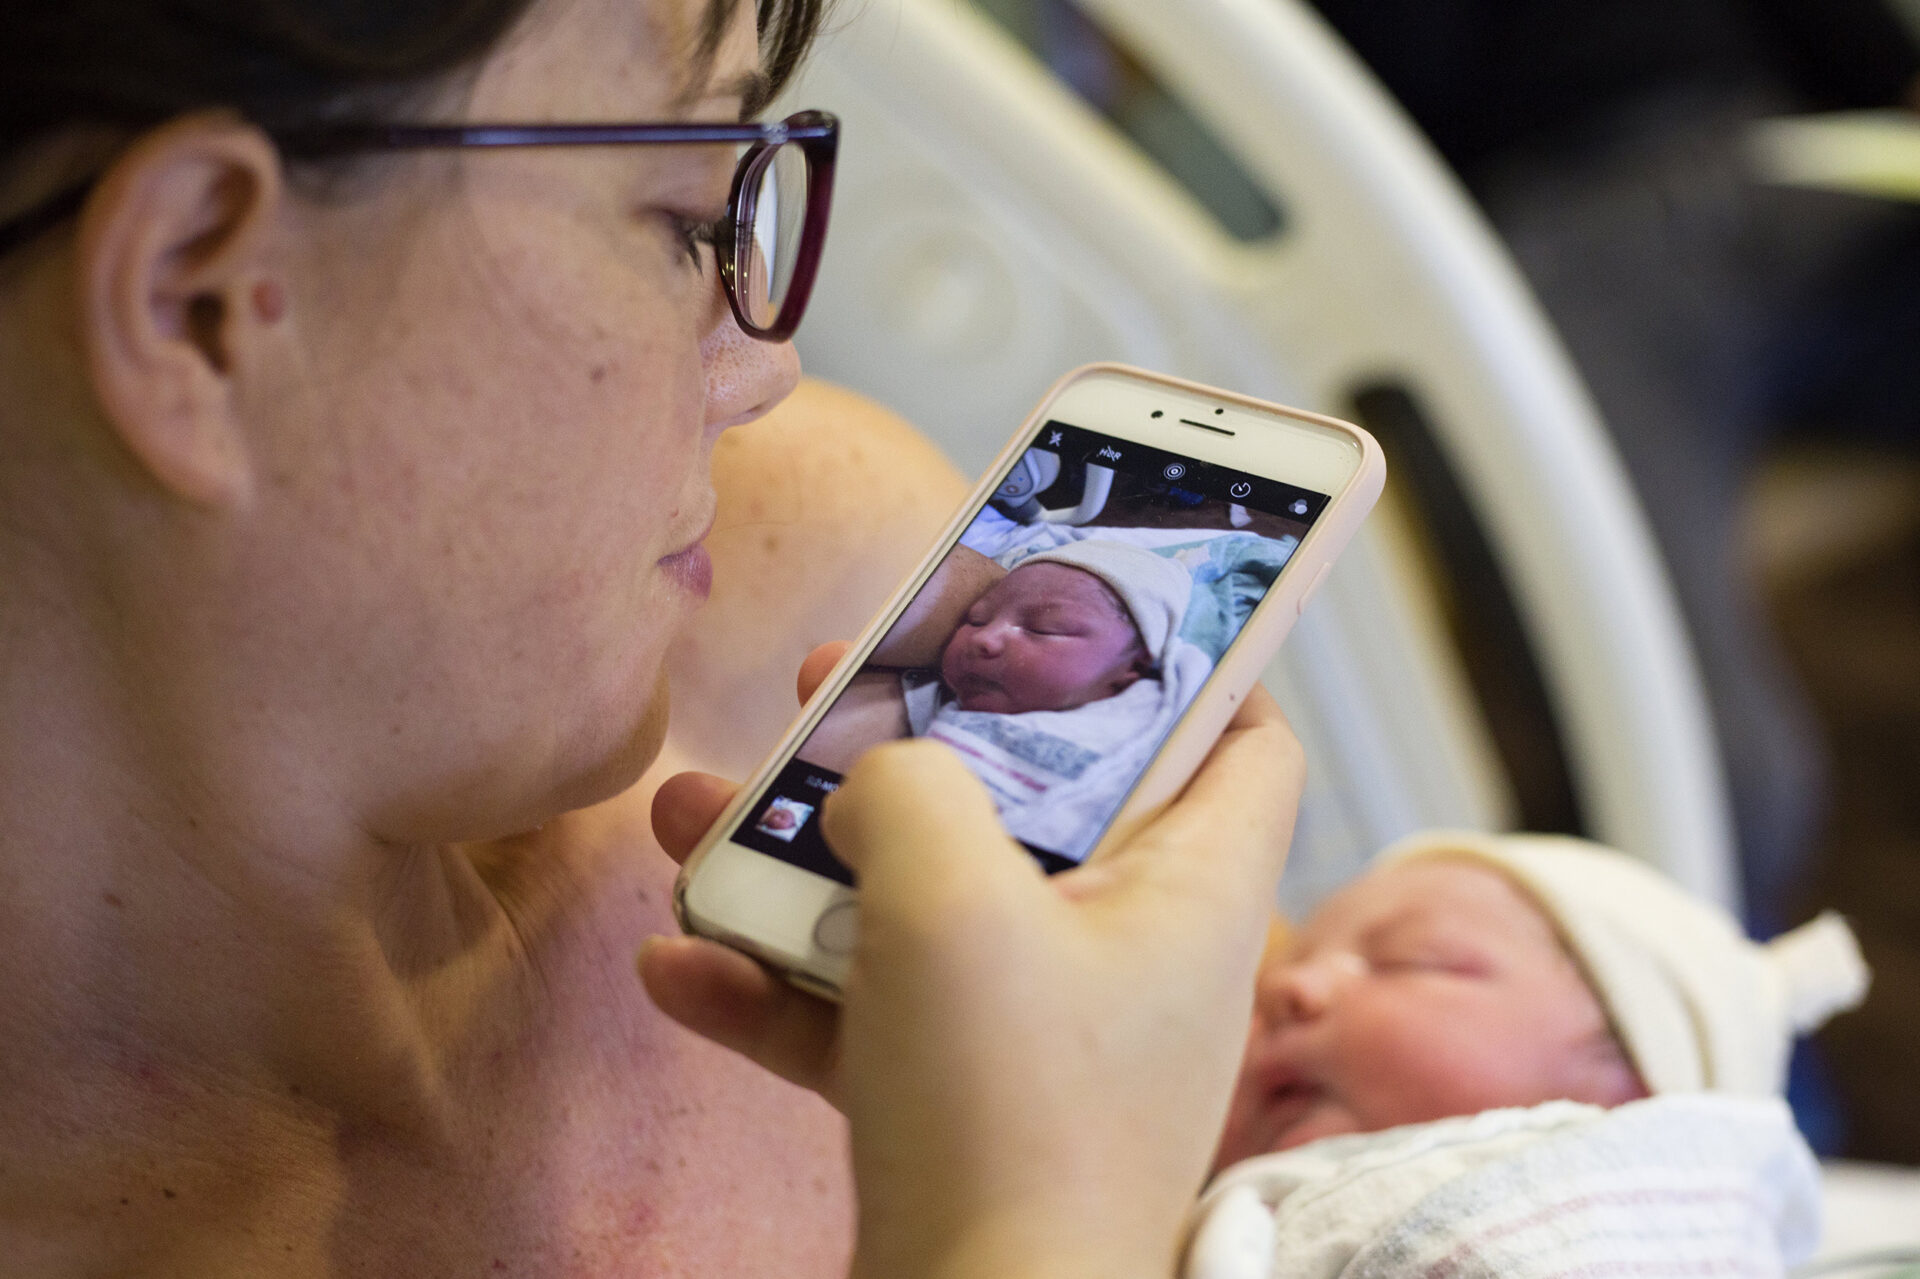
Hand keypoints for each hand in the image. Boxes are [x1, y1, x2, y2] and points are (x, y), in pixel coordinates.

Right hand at [642, 646, 1303, 1278]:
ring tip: (697, 812)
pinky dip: (782, 987)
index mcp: (1189, 888)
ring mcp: (1042, 1036)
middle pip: (1046, 800)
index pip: (1244, 738)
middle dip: (927, 740)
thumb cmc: (1007, 1110)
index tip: (1097, 606)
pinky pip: (870, 1015)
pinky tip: (677, 967)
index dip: (1192, 656)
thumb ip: (909, 785)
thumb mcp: (950, 895)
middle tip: (838, 682)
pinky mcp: (961, 1104)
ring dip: (811, 859)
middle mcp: (1128, 955)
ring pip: (931, 903)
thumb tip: (876, 775)